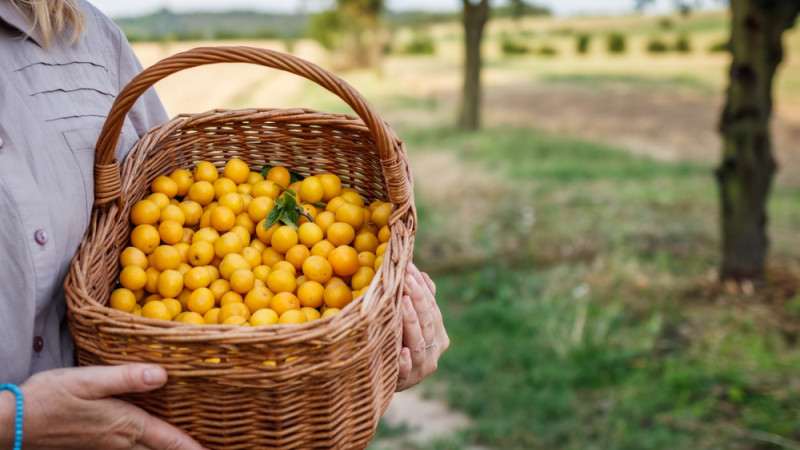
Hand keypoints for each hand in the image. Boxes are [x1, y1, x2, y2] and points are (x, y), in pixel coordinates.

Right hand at [6, 364, 205, 448]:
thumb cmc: (49, 397)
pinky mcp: (95, 446)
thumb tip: (162, 375)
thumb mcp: (88, 380)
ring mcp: (106, 447)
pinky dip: (147, 449)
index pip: (168, 439)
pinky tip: (150, 443)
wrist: (12, 423)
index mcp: (124, 424)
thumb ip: (126, 378)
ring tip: (188, 446)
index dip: (192, 447)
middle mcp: (119, 441)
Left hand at [396, 262, 448, 391]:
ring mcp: (422, 368)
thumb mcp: (408, 321)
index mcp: (438, 335)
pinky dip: (405, 362)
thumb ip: (419, 301)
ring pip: (419, 343)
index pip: (432, 307)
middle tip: (405, 278)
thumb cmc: (396, 342)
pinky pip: (406, 371)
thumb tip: (422, 275)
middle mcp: (434, 350)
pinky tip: (402, 352)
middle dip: (416, 297)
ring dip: (411, 322)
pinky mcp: (406, 382)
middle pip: (428, 321)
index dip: (421, 288)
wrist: (382, 378)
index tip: (409, 267)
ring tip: (403, 302)